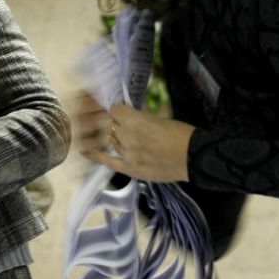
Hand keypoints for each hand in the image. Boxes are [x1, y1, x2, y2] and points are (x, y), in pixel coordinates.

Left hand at [79, 101, 194, 182]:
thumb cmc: (182, 135)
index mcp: (136, 120)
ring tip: (127, 138)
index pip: (115, 110)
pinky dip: (95, 156)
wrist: (194, 157)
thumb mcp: (161, 117)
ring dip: (116, 137)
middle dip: (119, 124)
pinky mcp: (130, 169)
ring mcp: (127, 154)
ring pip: (112, 141)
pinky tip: (84, 151)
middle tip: (131, 126)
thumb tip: (131, 115)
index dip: (119, 110)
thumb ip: (142, 118)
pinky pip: (107, 161)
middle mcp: (128, 136)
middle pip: (112, 125)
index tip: (123, 111)